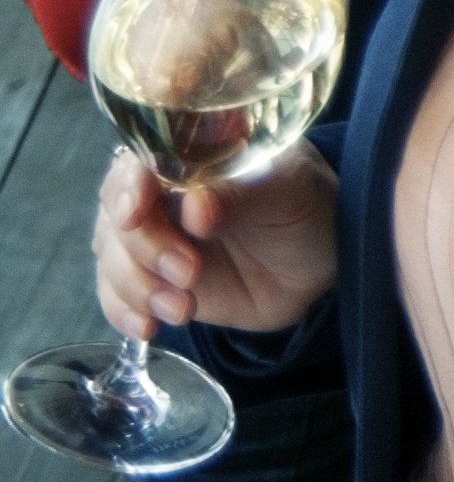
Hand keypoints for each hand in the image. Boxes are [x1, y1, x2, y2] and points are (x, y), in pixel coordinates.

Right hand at [94, 150, 333, 343]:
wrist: (316, 267)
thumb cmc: (306, 208)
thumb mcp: (288, 191)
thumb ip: (242, 195)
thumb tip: (195, 209)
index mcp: (192, 155)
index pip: (141, 160)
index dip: (129, 185)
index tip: (135, 214)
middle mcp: (161, 193)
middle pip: (117, 215)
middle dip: (144, 249)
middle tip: (189, 272)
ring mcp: (152, 237)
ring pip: (111, 257)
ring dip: (136, 287)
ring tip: (183, 308)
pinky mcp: (150, 278)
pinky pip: (114, 295)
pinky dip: (124, 312)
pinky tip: (149, 326)